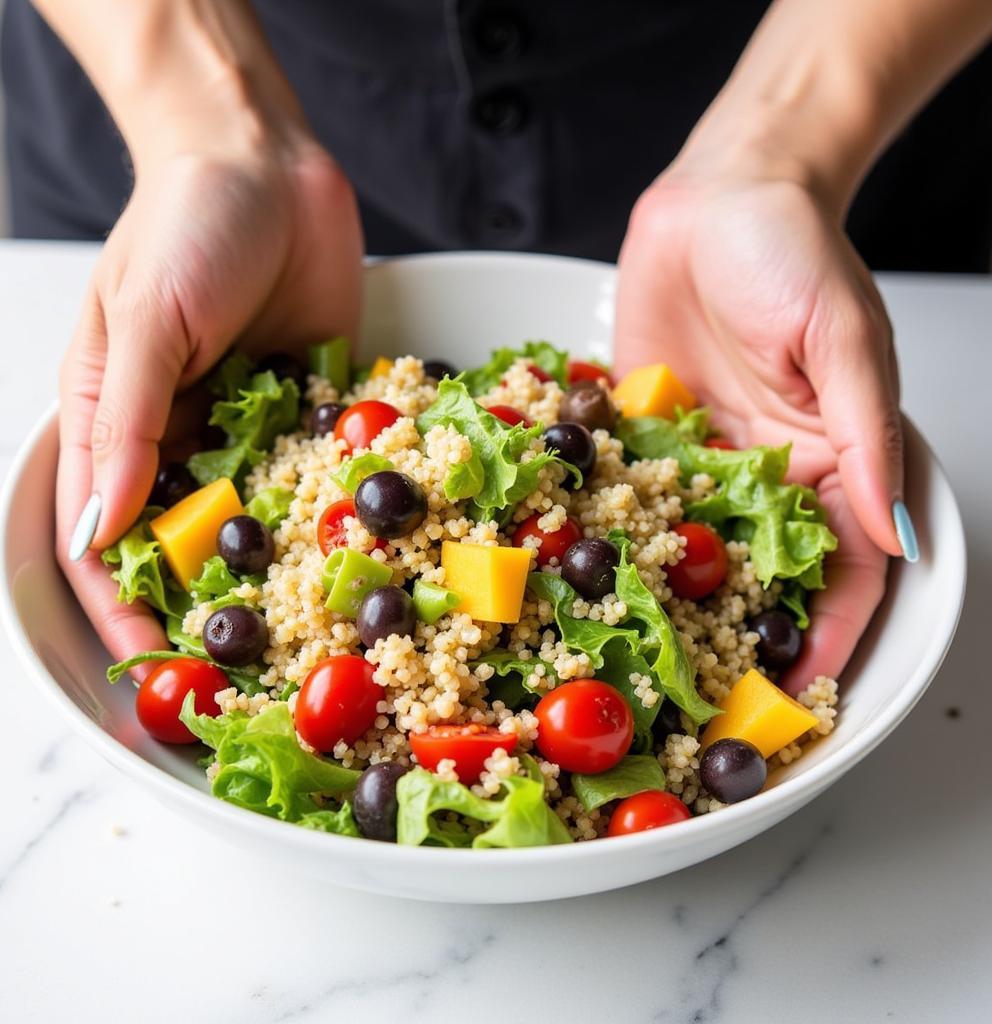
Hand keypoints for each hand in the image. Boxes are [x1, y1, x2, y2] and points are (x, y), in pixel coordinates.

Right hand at [56, 136, 362, 674]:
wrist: (266, 161)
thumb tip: (101, 531)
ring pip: (263, 521)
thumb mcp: (144, 321)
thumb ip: (127, 425)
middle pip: (191, 546)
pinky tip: (370, 553)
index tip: (158, 663)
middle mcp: (184, 439)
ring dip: (285, 572)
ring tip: (319, 632)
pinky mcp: (313, 410)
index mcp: (119, 423)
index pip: (108, 538)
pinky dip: (340, 511)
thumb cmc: (184, 225)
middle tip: (253, 670)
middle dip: (215, 606)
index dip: (126, 606)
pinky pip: (324, 473)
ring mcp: (253, 430)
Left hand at [614, 170, 904, 692]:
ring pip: (684, 550)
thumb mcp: (844, 340)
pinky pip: (621, 495)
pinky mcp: (638, 437)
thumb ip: (865, 437)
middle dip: (734, 640)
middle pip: (757, 579)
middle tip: (699, 707)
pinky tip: (567, 573)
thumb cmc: (795, 251)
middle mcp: (760, 477)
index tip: (797, 699)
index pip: (838, 573)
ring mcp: (694, 464)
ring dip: (662, 604)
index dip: (824, 639)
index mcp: (826, 464)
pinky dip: (601, 533)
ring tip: (624, 661)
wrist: (720, 196)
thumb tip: (894, 536)